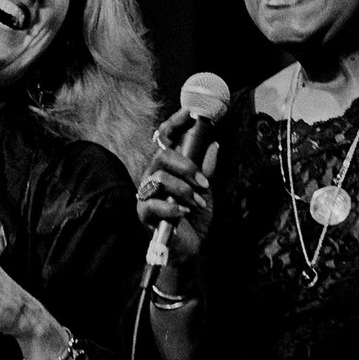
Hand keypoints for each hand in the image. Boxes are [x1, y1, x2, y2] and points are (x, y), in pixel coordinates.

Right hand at [136, 108, 218, 266]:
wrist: (190, 247)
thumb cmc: (194, 216)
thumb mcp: (205, 190)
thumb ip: (207, 168)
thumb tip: (214, 144)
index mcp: (167, 167)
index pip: (165, 139)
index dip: (176, 123)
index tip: (191, 112)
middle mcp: (153, 176)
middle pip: (161, 156)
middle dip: (186, 166)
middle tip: (203, 182)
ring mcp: (147, 194)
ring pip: (159, 178)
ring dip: (184, 190)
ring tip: (199, 202)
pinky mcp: (144, 214)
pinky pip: (154, 204)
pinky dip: (174, 207)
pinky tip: (185, 213)